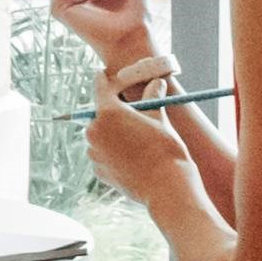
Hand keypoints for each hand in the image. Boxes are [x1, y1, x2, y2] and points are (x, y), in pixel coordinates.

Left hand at [81, 90, 193, 220]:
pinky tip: (131, 157)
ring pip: (100, 136)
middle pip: (99, 114)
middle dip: (113, 113)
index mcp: (108, 113)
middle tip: (130, 115)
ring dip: (112, 134)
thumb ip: (152, 98)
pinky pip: (102, 155)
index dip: (102, 80)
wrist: (166, 186)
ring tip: (135, 140)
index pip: (100, 88)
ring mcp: (94, 153)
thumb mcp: (159, 118)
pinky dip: (112, 153)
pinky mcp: (98, 171)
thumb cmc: (165, 148)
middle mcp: (95, 131)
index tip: (100, 74)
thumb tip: (156, 82)